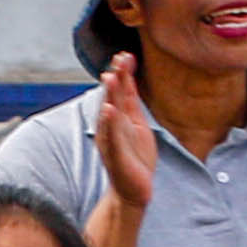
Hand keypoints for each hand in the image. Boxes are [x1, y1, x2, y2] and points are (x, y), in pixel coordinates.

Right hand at [90, 55, 157, 210]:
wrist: (133, 191)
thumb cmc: (135, 158)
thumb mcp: (137, 126)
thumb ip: (132, 104)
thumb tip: (129, 80)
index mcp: (120, 119)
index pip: (120, 93)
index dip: (122, 74)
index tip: (126, 55)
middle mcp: (112, 127)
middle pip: (112, 98)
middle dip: (116, 79)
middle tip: (119, 58)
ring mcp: (112, 141)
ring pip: (110, 114)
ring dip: (110, 95)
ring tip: (111, 76)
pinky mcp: (116, 156)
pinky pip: (112, 137)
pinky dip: (110, 123)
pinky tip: (108, 109)